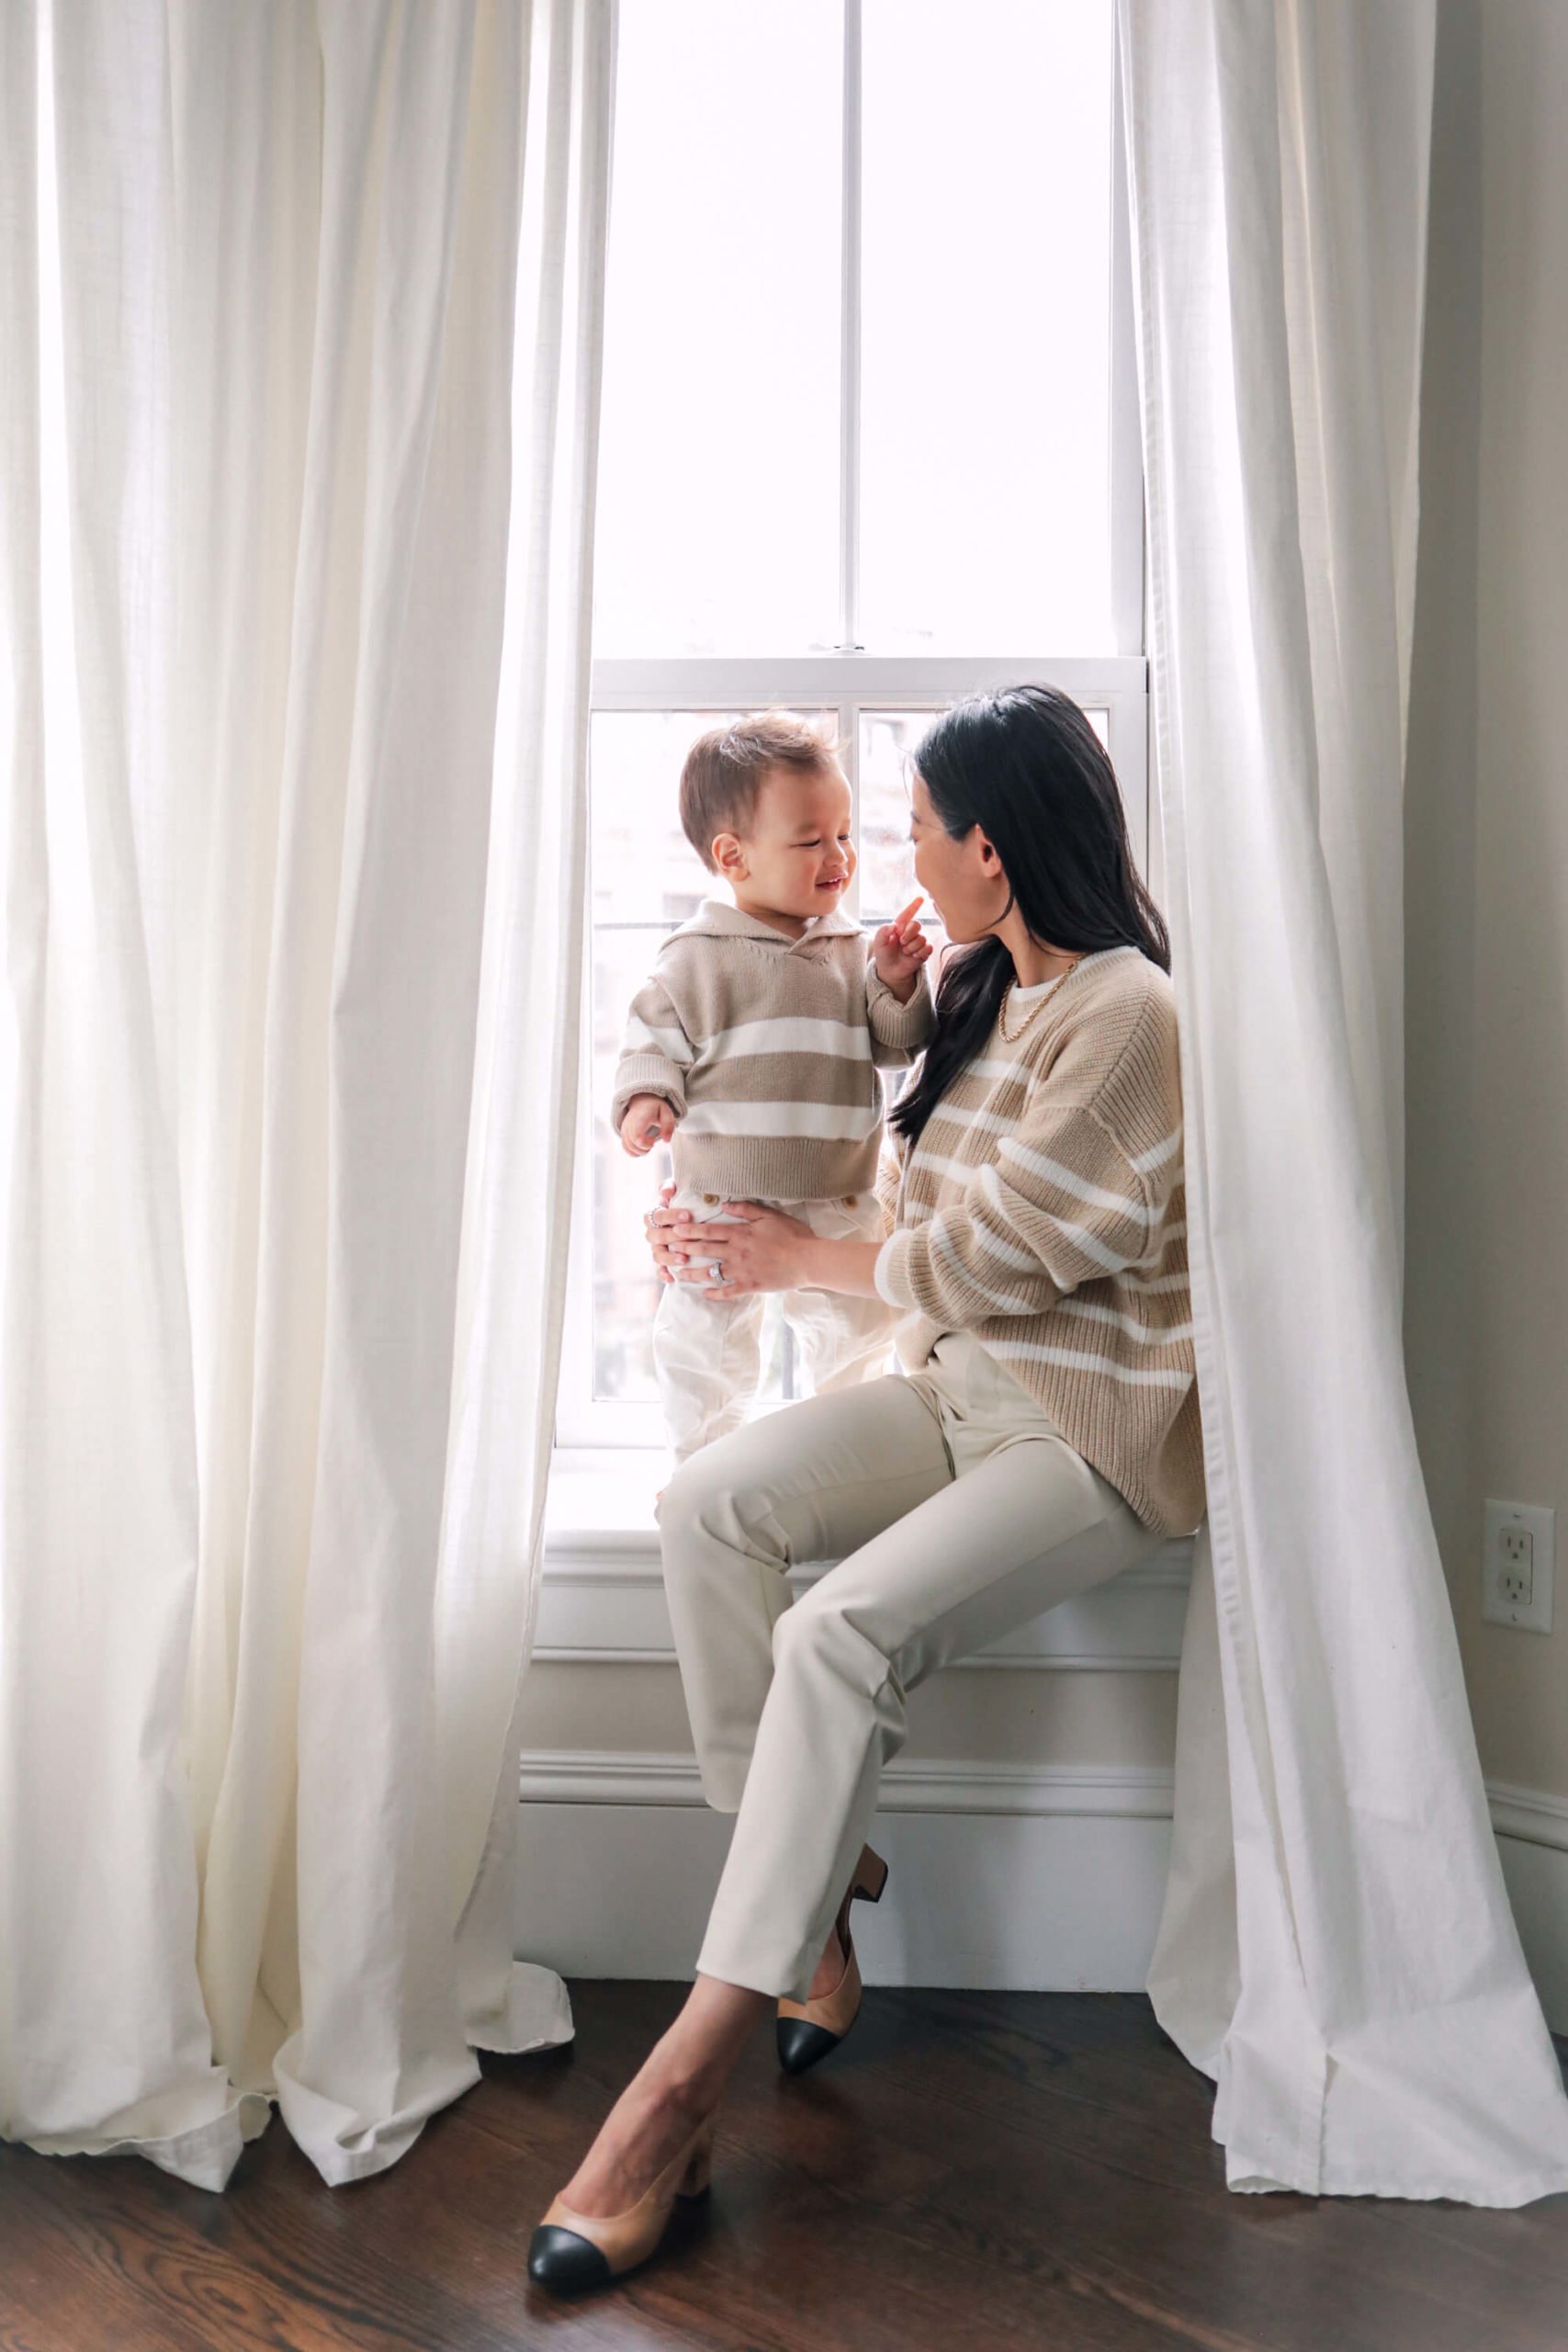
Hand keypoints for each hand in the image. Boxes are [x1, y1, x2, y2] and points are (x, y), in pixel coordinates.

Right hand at [620, 1093, 676, 1154]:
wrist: (642, 1102)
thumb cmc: (655, 1108)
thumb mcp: (666, 1113)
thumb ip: (668, 1126)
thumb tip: (666, 1141)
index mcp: (640, 1118)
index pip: (636, 1136)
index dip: (645, 1144)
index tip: (653, 1140)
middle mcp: (629, 1123)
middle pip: (632, 1144)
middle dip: (644, 1149)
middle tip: (652, 1141)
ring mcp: (624, 1129)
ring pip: (628, 1148)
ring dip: (640, 1152)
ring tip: (648, 1144)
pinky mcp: (623, 1134)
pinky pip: (625, 1148)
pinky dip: (634, 1152)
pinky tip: (642, 1147)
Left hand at [643, 1194, 814, 1298]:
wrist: (807, 1260)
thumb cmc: (792, 1235)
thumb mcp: (770, 1215)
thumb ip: (746, 1209)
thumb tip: (725, 1204)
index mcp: (740, 1233)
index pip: (709, 1230)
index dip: (689, 1230)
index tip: (674, 1229)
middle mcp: (736, 1252)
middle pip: (704, 1249)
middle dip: (684, 1248)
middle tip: (667, 1249)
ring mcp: (741, 1270)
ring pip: (711, 1272)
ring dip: (693, 1272)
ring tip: (678, 1273)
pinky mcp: (749, 1286)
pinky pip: (727, 1291)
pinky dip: (715, 1293)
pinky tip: (705, 1293)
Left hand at [871, 895, 932, 999]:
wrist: (890, 970)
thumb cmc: (884, 954)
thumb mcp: (878, 942)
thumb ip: (883, 931)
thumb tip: (894, 926)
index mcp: (899, 926)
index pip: (907, 913)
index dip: (914, 905)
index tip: (921, 898)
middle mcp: (910, 931)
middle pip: (917, 924)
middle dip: (908, 934)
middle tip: (901, 942)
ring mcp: (918, 941)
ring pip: (922, 938)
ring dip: (911, 947)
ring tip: (905, 952)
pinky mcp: (924, 951)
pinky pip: (928, 948)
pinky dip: (919, 953)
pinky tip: (913, 957)